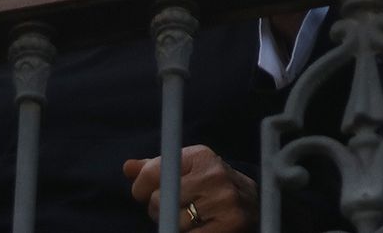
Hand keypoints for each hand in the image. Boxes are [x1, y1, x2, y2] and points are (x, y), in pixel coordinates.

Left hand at [124, 145, 255, 232]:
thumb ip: (156, 169)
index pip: (153, 172)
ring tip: (190, 220)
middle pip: (160, 200)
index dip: (141, 188)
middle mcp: (214, 174)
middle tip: (175, 209)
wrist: (254, 202)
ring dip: (175, 226)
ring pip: (175, 221)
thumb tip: (128, 167)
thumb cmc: (210, 187)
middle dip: (160, 210)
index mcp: (200, 156)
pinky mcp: (231, 222)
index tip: (145, 194)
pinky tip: (199, 229)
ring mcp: (224, 199)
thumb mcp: (186, 170)